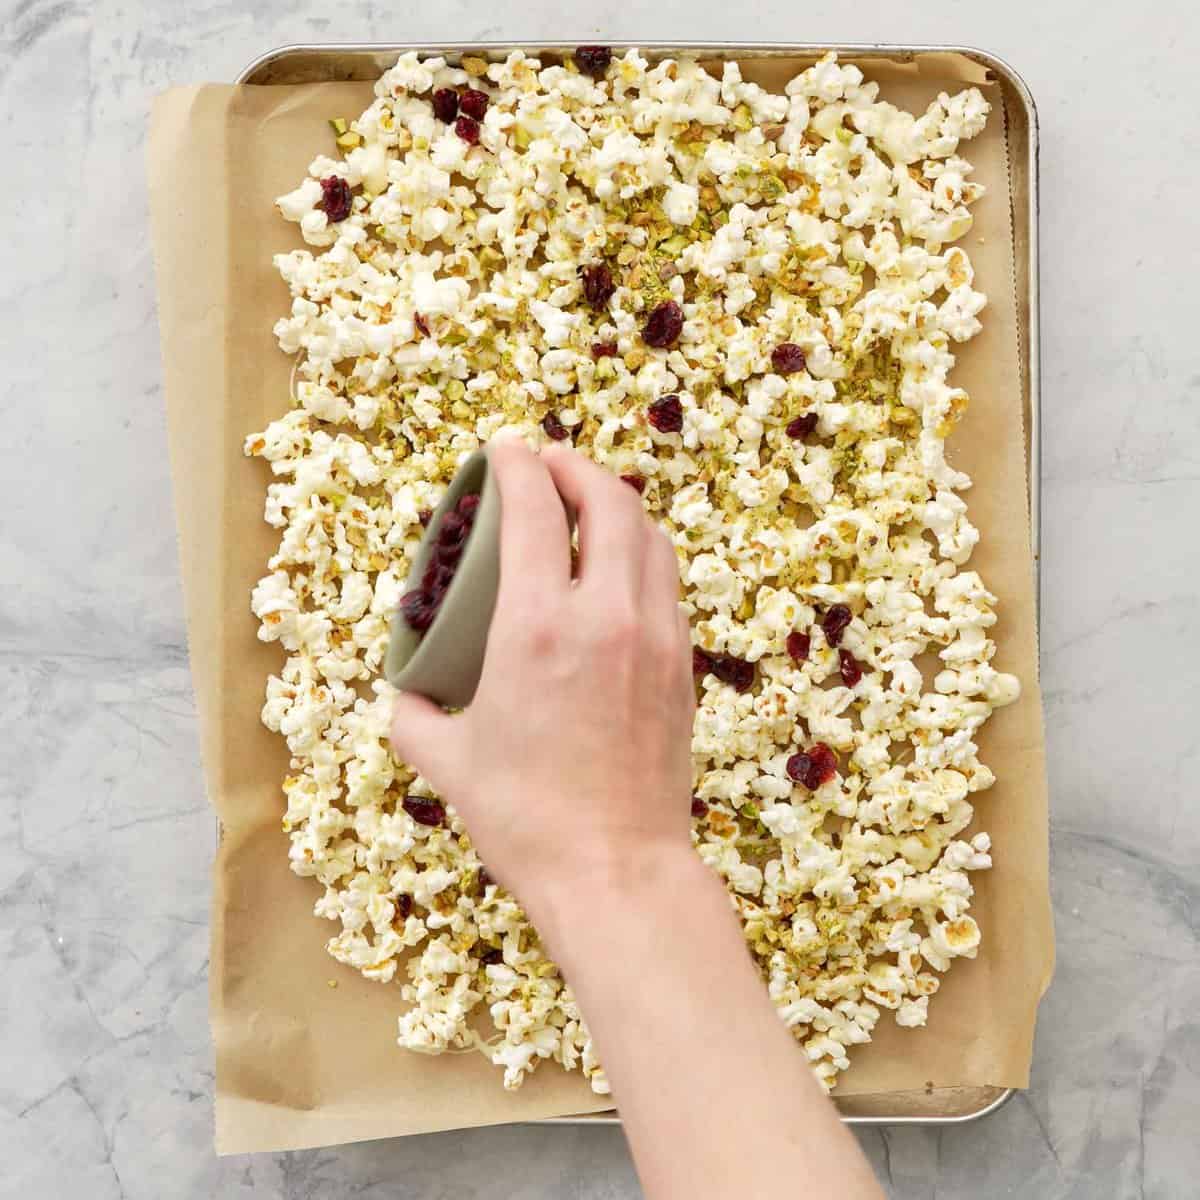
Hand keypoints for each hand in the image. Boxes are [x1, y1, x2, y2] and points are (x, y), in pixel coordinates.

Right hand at [389, 439, 694, 925]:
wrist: (617, 870)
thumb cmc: (526, 818)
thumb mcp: (447, 762)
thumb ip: (413, 714)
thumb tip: (406, 691)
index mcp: (538, 627)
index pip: (534, 509)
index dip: (517, 465)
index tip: (503, 449)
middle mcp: (606, 615)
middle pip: (608, 501)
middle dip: (575, 467)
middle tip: (548, 463)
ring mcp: (655, 637)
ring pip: (649, 535)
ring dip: (616, 503)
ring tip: (587, 502)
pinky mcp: (683, 664)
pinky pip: (666, 580)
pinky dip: (642, 550)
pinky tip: (620, 566)